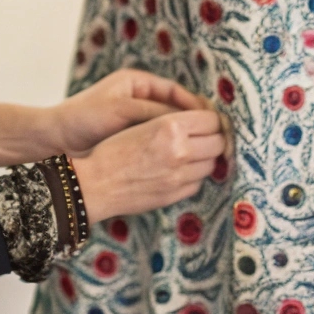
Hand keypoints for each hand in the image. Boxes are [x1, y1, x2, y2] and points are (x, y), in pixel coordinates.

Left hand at [47, 69, 207, 155]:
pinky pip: (159, 141)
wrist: (55, 139)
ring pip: (170, 128)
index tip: (212, 120)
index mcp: (138, 83)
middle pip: (177, 109)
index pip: (176, 92)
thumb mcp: (121, 110)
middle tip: (215, 137)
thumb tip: (186, 120)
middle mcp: (140, 99)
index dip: (195, 105)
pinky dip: (171, 148)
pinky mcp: (133, 139)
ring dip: (185, 138)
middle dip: (195, 123)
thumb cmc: (84, 117)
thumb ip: (153, 112)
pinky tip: (182, 160)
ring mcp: (137, 120)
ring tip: (203, 151)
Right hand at [71, 109, 223, 222]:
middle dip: (214, 138)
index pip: (211, 120)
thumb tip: (203, 122)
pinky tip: (180, 170)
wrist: (94, 183)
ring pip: (211, 164)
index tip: (207, 120)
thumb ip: (174, 122)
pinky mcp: (176, 194)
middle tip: (205, 137)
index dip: (211, 119)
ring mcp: (180, 176)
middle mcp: (180, 151)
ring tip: (192, 153)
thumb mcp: (141, 123)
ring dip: (205, 158)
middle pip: (218, 142)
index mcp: (170, 126)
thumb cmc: (111, 149)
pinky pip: (198, 182)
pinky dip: (194, 175)